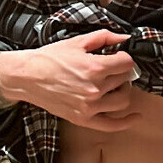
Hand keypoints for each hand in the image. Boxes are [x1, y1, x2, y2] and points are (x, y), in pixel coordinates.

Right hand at [0, 29, 141, 130]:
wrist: (27, 77)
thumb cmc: (50, 58)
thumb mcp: (77, 42)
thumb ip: (104, 37)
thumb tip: (125, 37)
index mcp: (94, 68)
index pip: (127, 63)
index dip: (124, 58)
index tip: (118, 57)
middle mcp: (94, 89)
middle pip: (125, 80)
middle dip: (121, 73)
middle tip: (113, 70)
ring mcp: (89, 106)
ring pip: (123, 101)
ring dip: (123, 91)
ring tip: (115, 86)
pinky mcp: (83, 119)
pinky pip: (111, 125)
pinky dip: (126, 122)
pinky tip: (135, 117)